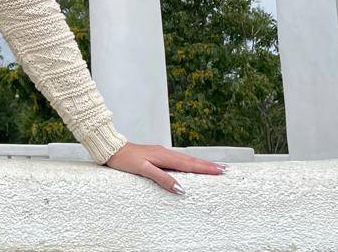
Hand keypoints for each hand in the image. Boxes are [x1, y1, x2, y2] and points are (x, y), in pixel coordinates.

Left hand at [101, 141, 225, 194]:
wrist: (112, 149)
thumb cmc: (125, 159)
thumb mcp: (143, 170)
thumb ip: (162, 178)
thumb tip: (180, 188)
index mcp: (164, 156)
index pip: (189, 164)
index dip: (206, 169)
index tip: (221, 171)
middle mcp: (165, 153)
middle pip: (191, 161)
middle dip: (208, 165)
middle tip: (225, 169)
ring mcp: (162, 153)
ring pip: (185, 159)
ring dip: (200, 163)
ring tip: (213, 167)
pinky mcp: (157, 155)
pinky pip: (178, 160)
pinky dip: (189, 163)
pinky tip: (190, 166)